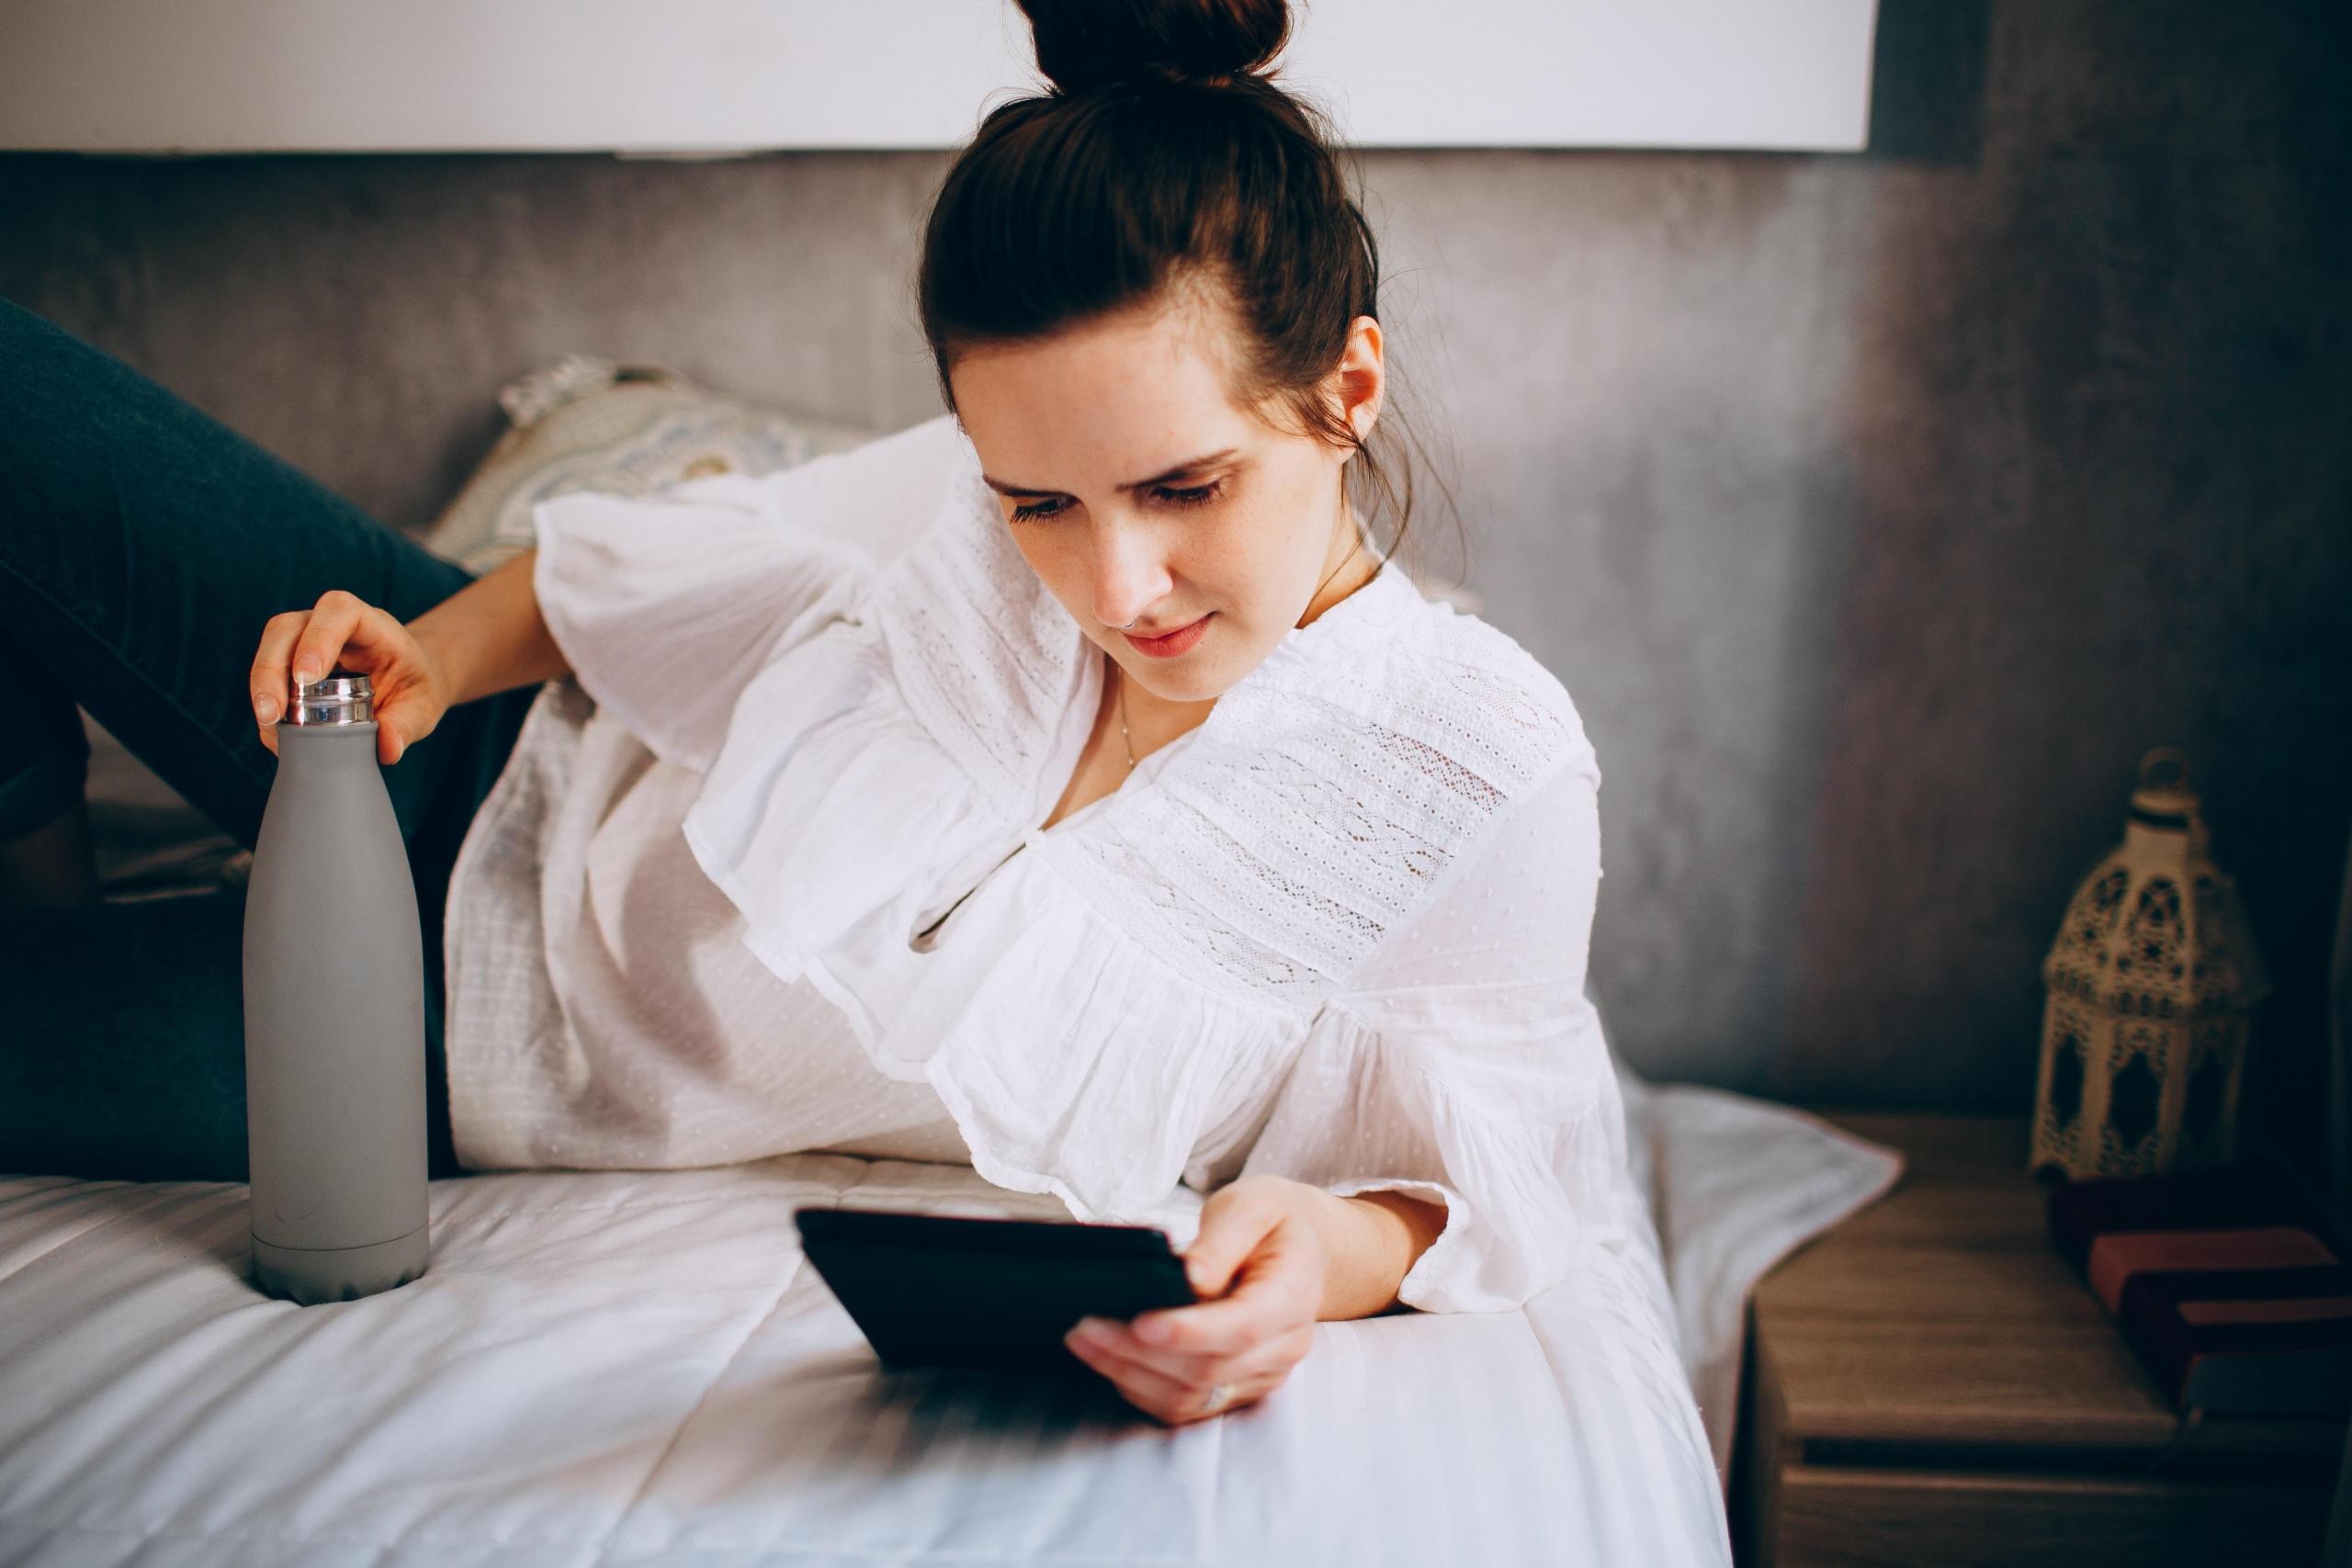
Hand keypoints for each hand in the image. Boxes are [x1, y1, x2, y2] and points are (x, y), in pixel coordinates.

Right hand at [249, 589, 449, 765]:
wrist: (407, 680)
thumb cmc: (414, 684)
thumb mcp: (423, 705)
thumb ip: (407, 724)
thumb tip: (386, 748)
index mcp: (371, 624)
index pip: (339, 611)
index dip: (318, 639)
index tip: (306, 679)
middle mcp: (331, 624)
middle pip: (287, 627)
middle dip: (271, 668)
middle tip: (272, 713)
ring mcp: (306, 639)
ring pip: (270, 646)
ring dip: (262, 686)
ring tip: (269, 725)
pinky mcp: (291, 660)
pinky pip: (269, 673)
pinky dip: (266, 701)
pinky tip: (275, 731)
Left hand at [1060, 1174, 1323, 1425]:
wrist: (1295, 1247)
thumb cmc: (1269, 1222)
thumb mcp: (1249, 1207)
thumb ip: (1222, 1241)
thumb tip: (1190, 1279)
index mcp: (1293, 1293)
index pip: (1244, 1326)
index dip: (1190, 1331)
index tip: (1140, 1323)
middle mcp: (1284, 1344)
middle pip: (1209, 1367)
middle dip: (1139, 1352)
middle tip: (1085, 1326)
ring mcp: (1262, 1374)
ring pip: (1192, 1394)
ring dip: (1131, 1374)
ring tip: (1084, 1341)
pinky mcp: (1237, 1388)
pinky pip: (1187, 1404)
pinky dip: (1141, 1387)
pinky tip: (1109, 1360)